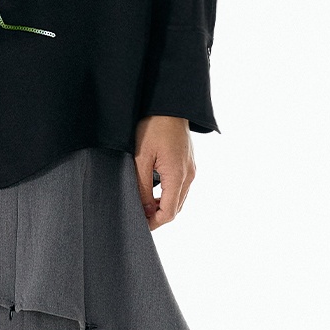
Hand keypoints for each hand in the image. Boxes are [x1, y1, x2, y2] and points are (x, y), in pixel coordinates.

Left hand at [133, 114, 194, 228]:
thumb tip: (145, 209)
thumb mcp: (141, 158)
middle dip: (157, 216)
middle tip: (137, 216)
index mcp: (178, 176)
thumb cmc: (153, 127)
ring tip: (143, 205)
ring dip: (163, 206)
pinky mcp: (189, 164)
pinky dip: (168, 195)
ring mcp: (192, 170)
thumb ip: (143, 186)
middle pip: (176, 209)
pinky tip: (154, 192)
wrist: (169, 105)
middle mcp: (189, 175)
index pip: (169, 212)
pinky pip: (181, 188)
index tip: (138, 224)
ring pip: (179, 199)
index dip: (153, 223)